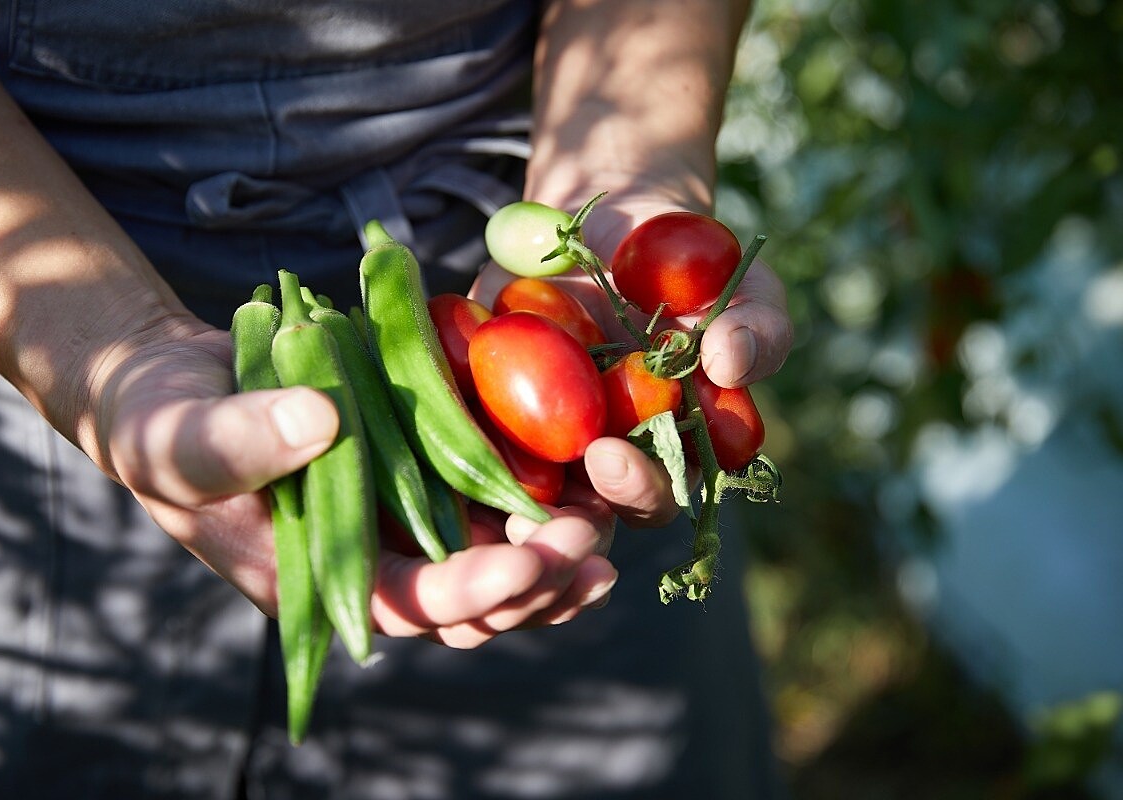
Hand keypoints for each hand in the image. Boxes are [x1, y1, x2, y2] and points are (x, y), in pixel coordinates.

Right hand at [96, 321, 615, 644]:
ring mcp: (402, 519)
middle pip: (471, 604)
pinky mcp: (422, 475)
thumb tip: (320, 424)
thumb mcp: (176, 434)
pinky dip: (542, 508)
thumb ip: (236, 440)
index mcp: (317, 575)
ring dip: (555, 561)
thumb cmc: (160, 422)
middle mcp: (372, 559)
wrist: (181, 386)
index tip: (527, 559)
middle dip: (535, 583)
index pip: (406, 603)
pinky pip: (492, 510)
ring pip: (495, 567)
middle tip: (589, 542)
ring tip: (607, 534)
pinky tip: (589, 490)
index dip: (470, 591)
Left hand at [469, 196, 793, 527]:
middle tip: (513, 470)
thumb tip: (732, 361)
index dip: (632, 489)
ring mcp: (532, 430)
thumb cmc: (696, 268)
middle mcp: (594, 457)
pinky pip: (455, 420)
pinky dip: (440, 419)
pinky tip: (418, 408)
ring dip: (489, 484)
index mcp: (661, 454)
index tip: (610, 455)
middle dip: (554, 507)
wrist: (623, 217)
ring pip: (508, 481)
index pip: (650, 497)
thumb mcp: (743, 289)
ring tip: (465, 465)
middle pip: (574, 509)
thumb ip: (758, 329)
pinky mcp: (480, 395)